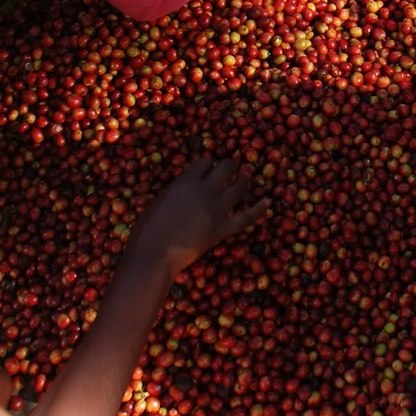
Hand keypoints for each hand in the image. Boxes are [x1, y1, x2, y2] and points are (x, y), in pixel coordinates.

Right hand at [134, 158, 268, 277]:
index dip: (206, 166)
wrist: (155, 253)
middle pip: (225, 167)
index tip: (206, 171)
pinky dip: (258, 209)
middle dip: (229, 167)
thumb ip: (176, 193)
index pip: (204, 162)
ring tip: (246, 178)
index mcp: (186, 181)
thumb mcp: (159, 202)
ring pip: (239, 187)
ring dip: (244, 181)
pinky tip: (268, 202)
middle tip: (230, 170)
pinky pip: (246, 217)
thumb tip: (184, 193)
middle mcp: (205, 189)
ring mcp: (216, 208)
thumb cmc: (147, 230)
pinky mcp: (223, 228)